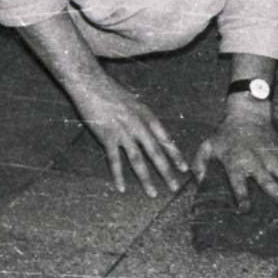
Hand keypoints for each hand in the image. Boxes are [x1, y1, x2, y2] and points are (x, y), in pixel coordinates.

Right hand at [69, 74, 189, 196]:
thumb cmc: (113, 91)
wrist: (92, 84)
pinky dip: (118, 175)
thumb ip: (143, 118)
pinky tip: (122, 188)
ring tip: (153, 194)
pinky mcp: (107, 137)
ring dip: (146, 179)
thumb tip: (152, 132)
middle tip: (175, 187)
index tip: (185, 169)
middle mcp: (139, 126)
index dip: (176, 155)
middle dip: (167, 171)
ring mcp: (123, 132)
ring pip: (138, 160)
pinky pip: (114, 160)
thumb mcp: (135, 102)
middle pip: (156, 153)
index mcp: (148, 116)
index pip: (166, 140)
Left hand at [193, 108, 277, 211]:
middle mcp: (256, 163)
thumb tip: (197, 184)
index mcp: (236, 163)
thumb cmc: (225, 134)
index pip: (239, 184)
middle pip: (270, 181)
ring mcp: (272, 159)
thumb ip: (200, 165)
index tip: (245, 210)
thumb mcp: (207, 147)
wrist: (247, 113)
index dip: (242, 198)